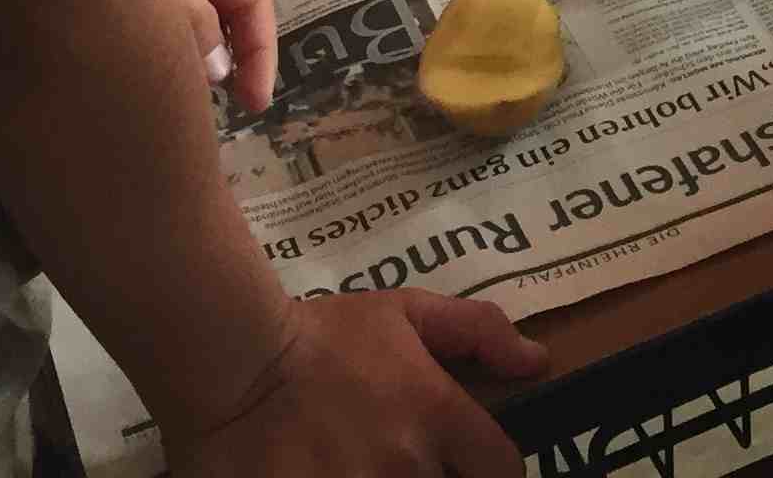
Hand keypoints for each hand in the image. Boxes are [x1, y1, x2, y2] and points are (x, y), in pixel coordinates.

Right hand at [172, 291, 545, 477]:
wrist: (235, 364)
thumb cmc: (323, 335)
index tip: (473, 464)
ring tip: (362, 463)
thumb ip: (477, 330)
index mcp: (437, 416)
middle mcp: (409, 467)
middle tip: (408, 460)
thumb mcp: (405, 311)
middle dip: (438, 476)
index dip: (492, 469)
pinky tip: (332, 475)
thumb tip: (537, 361)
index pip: (502, 469)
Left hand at [175, 0, 279, 113]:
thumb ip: (194, 22)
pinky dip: (174, 56)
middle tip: (232, 107)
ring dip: (202, 61)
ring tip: (194, 98)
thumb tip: (221, 69)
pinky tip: (166, 81)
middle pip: (228, 11)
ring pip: (198, 24)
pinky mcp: (129, 0)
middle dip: (233, 59)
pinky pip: (166, 30)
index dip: (261, 49)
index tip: (258, 100)